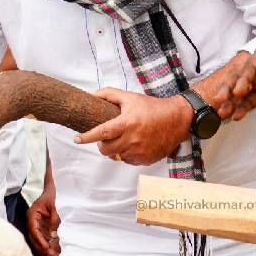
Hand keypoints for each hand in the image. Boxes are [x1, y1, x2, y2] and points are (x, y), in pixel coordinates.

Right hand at [27, 185, 60, 255]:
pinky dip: (52, 246)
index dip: (39, 240)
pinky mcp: (45, 229)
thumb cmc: (52, 195)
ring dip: (47, 249)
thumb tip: (54, 235)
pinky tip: (58, 252)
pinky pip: (47, 239)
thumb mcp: (54, 204)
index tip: (46, 248)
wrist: (53, 190)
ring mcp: (39, 226)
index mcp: (32, 215)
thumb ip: (54, 218)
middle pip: (35, 238)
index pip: (33, 230)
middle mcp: (34, 222)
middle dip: (43, 248)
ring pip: (41, 241)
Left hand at [75, 89, 192, 165]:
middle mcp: (133, 139)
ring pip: (116, 157)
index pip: (101, 133)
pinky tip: (132, 145)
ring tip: (121, 139)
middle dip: (101, 145)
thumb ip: (108, 94)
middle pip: (106, 149)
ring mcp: (140, 151)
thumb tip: (90, 94)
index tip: (76, 139)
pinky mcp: (147, 159)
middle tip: (106, 137)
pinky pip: (128, 161)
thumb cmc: (152, 107)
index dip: (87, 137)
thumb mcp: (130, 97)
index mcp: (127, 123)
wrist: (178, 119)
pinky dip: (126, 155)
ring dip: (114, 150)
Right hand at [229, 37, 255, 120]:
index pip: (250, 67)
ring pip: (241, 92)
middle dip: (228, 89)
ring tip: (223, 113)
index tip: (239, 90)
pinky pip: (251, 101)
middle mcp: (255, 68)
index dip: (243, 78)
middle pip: (238, 78)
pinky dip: (243, 108)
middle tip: (220, 100)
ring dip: (231, 102)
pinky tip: (236, 116)